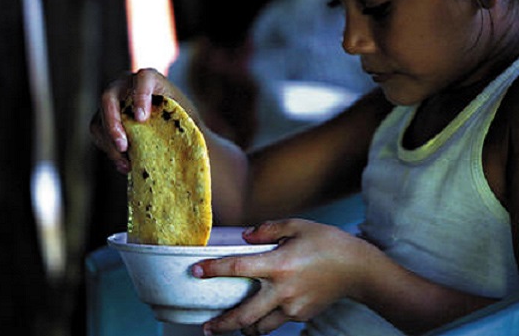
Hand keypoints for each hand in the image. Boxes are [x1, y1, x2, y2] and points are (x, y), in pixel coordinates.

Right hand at [89, 68, 195, 172]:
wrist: (176, 133)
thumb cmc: (186, 125)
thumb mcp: (190, 123)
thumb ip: (186, 124)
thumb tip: (187, 141)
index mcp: (153, 80)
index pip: (143, 78)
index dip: (140, 95)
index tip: (142, 119)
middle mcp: (127, 85)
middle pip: (109, 97)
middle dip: (113, 123)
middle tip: (124, 146)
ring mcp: (113, 101)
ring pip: (99, 119)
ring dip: (109, 142)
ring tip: (126, 163)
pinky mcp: (104, 118)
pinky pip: (97, 133)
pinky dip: (108, 150)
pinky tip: (125, 165)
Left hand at [192, 219, 381, 335]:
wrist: (358, 269)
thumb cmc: (328, 242)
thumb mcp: (298, 226)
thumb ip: (268, 229)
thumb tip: (246, 237)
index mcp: (279, 264)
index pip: (237, 267)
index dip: (212, 269)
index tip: (195, 271)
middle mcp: (282, 290)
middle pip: (244, 315)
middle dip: (221, 325)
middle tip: (206, 328)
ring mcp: (293, 307)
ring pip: (260, 328)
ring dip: (244, 329)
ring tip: (233, 326)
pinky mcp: (302, 315)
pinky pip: (278, 322)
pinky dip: (267, 321)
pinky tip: (265, 312)